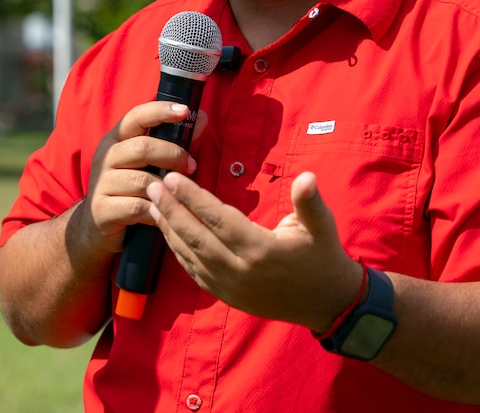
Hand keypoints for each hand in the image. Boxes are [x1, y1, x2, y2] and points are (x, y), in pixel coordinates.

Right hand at [80, 102, 199, 256]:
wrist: (96, 225)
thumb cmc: (129, 188)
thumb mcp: (146, 162)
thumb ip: (172, 141)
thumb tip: (202, 118)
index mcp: (115, 139)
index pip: (136, 117)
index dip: (160, 111)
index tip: (185, 111)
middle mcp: (105, 157)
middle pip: (143, 148)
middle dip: (173, 155)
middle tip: (192, 166)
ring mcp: (101, 183)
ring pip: (143, 180)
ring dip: (167, 188)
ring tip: (178, 194)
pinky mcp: (102, 209)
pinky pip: (137, 207)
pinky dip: (156, 210)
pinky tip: (163, 213)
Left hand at [147, 170, 362, 331]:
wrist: (327, 302)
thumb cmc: (323, 256)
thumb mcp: (321, 226)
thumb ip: (309, 201)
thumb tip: (307, 177)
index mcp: (261, 250)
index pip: (218, 220)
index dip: (194, 199)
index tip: (173, 179)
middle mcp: (241, 271)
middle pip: (197, 237)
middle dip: (171, 210)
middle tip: (152, 187)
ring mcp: (231, 287)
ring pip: (191, 256)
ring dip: (169, 230)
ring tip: (152, 205)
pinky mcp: (227, 296)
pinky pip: (195, 273)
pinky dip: (178, 252)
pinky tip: (167, 234)